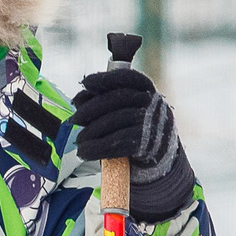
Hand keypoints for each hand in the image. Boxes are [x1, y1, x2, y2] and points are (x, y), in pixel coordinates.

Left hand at [72, 67, 195, 217]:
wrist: (160, 158)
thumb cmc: (137, 128)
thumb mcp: (127, 109)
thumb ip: (104, 100)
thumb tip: (78, 99)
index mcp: (148, 89)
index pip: (127, 77)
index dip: (105, 79)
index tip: (86, 83)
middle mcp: (152, 103)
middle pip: (117, 99)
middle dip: (91, 108)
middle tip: (75, 119)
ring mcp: (151, 123)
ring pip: (115, 121)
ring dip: (91, 132)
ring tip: (80, 140)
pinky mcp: (146, 144)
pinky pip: (116, 143)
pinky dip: (96, 148)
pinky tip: (85, 152)